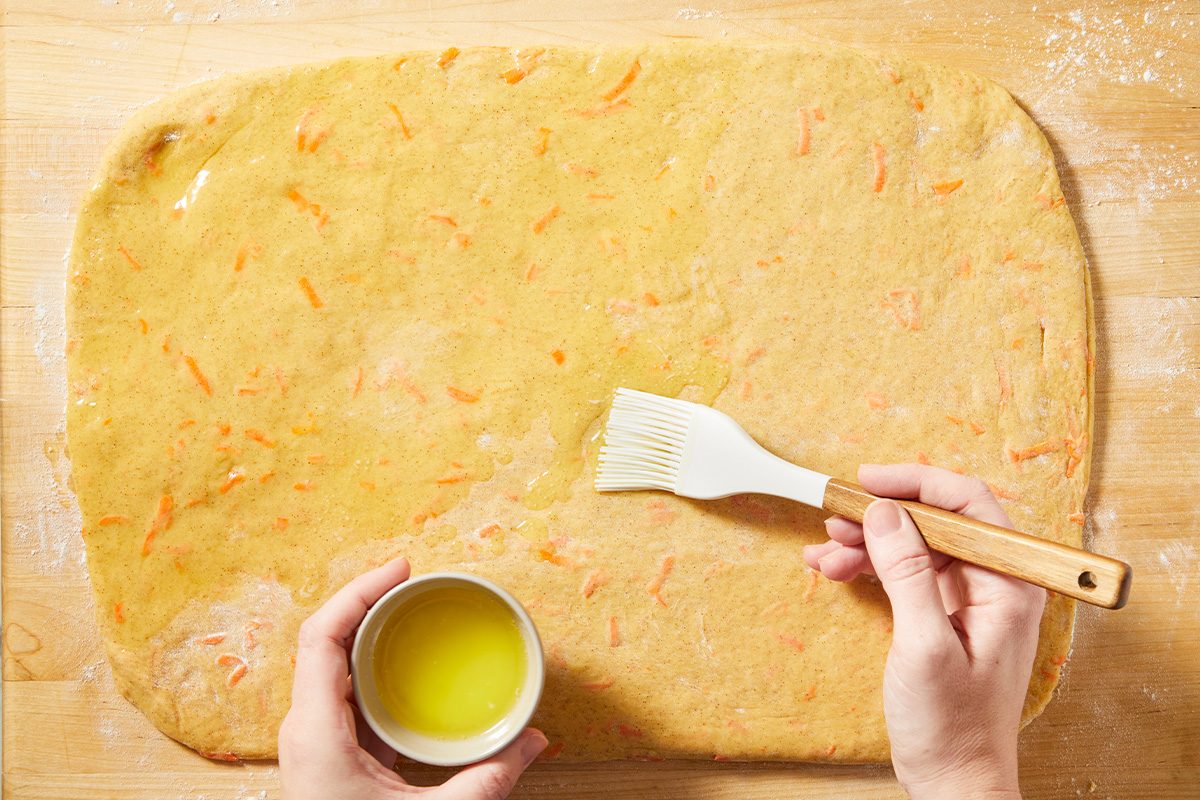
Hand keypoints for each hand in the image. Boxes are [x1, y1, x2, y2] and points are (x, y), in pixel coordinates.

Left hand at [279, 557, 547, 799]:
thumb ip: (488, 779)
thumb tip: (535, 740)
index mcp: (316, 734)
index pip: (321, 637)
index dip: (357, 591)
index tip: (402, 568)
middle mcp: (305, 729)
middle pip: (325, 640)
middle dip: (367, 600)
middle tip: (413, 579)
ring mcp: (312, 742)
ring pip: (330, 664)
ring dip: (367, 629)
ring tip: (408, 607)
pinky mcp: (326, 756)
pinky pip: (341, 691)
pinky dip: (370, 664)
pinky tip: (400, 663)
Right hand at [803, 465, 1044, 799]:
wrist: (953, 780)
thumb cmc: (952, 727)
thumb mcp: (923, 646)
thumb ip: (906, 574)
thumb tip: (883, 513)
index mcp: (1007, 584)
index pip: (968, 505)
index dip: (916, 483)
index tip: (867, 482)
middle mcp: (993, 583)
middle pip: (935, 520)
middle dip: (881, 515)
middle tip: (834, 519)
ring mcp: (968, 598)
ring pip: (913, 543)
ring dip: (867, 542)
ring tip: (825, 553)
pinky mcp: (943, 613)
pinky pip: (904, 571)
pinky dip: (868, 566)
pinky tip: (834, 569)